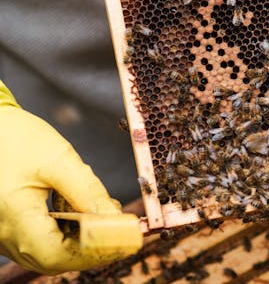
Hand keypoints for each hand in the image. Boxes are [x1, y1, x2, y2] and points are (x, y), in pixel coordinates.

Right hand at [0, 80, 138, 273]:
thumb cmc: (16, 138)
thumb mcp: (58, 159)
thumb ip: (88, 191)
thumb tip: (115, 218)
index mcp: (13, 218)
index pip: (58, 254)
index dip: (95, 251)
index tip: (126, 238)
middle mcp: (2, 234)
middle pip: (53, 259)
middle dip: (92, 247)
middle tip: (122, 230)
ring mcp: (1, 234)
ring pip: (46, 252)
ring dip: (80, 239)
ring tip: (102, 213)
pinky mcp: (5, 227)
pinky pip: (37, 240)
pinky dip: (63, 231)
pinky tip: (77, 208)